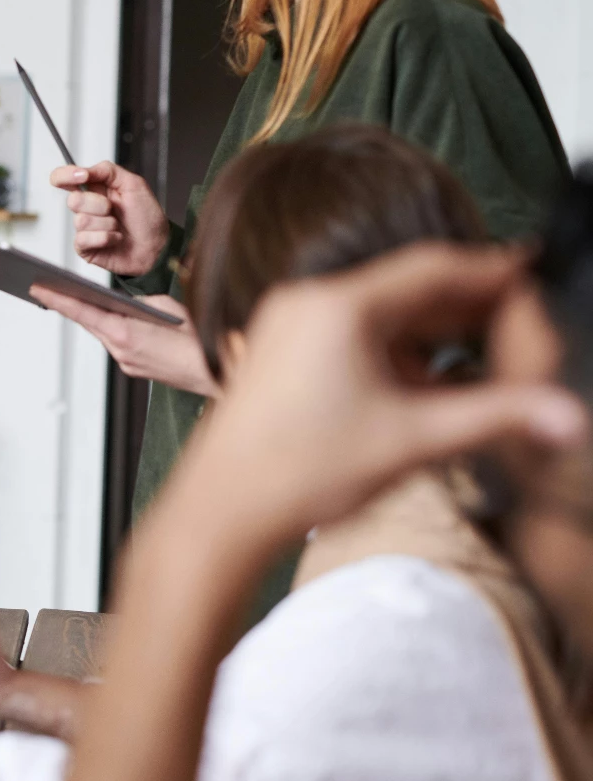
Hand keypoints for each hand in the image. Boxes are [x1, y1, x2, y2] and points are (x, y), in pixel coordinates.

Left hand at [32, 286, 220, 396]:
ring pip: (102, 333)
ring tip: (72, 297)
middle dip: (68, 304)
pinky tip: (108, 318)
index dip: (58, 299)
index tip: (37, 288)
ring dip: (90, 316)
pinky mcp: (135, 368)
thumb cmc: (198, 338)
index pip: (82, 311)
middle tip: (46, 287)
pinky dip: (110, 329)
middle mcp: (120, 350)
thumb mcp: (167, 307)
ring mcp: (126, 362)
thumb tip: (125, 302)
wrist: (218, 372)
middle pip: (88, 322)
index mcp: (124, 333)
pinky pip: (116, 343)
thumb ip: (140, 302)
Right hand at [49, 162, 168, 276]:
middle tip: (114, 209)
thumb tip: (82, 170)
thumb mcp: (134, 184)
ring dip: (107, 224)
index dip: (65, 175)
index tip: (81, 176)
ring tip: (118, 227)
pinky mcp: (84, 247)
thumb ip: (107, 170)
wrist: (156, 247)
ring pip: (81, 220)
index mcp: (95, 189)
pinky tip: (115, 239)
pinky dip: (105, 238)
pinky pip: (84, 239)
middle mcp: (87, 207)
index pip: (64, 178)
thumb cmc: (148, 218)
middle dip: (99, 204)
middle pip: (73, 200)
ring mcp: (84, 228)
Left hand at [174, 244, 587, 538]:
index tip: (533, 275)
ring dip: (432, 335)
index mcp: (337, 307)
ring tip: (486, 356)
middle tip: (522, 323)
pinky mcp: (279, 356)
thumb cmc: (299, 473)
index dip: (492, 272)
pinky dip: (394, 353)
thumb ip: (497, 418)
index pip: (433, 268)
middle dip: (467, 308)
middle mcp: (306, 304)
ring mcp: (287, 328)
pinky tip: (428, 384)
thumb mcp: (414, 440)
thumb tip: (567, 415)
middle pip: (407, 290)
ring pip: (380, 316)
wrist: (222, 512)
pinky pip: (350, 337)